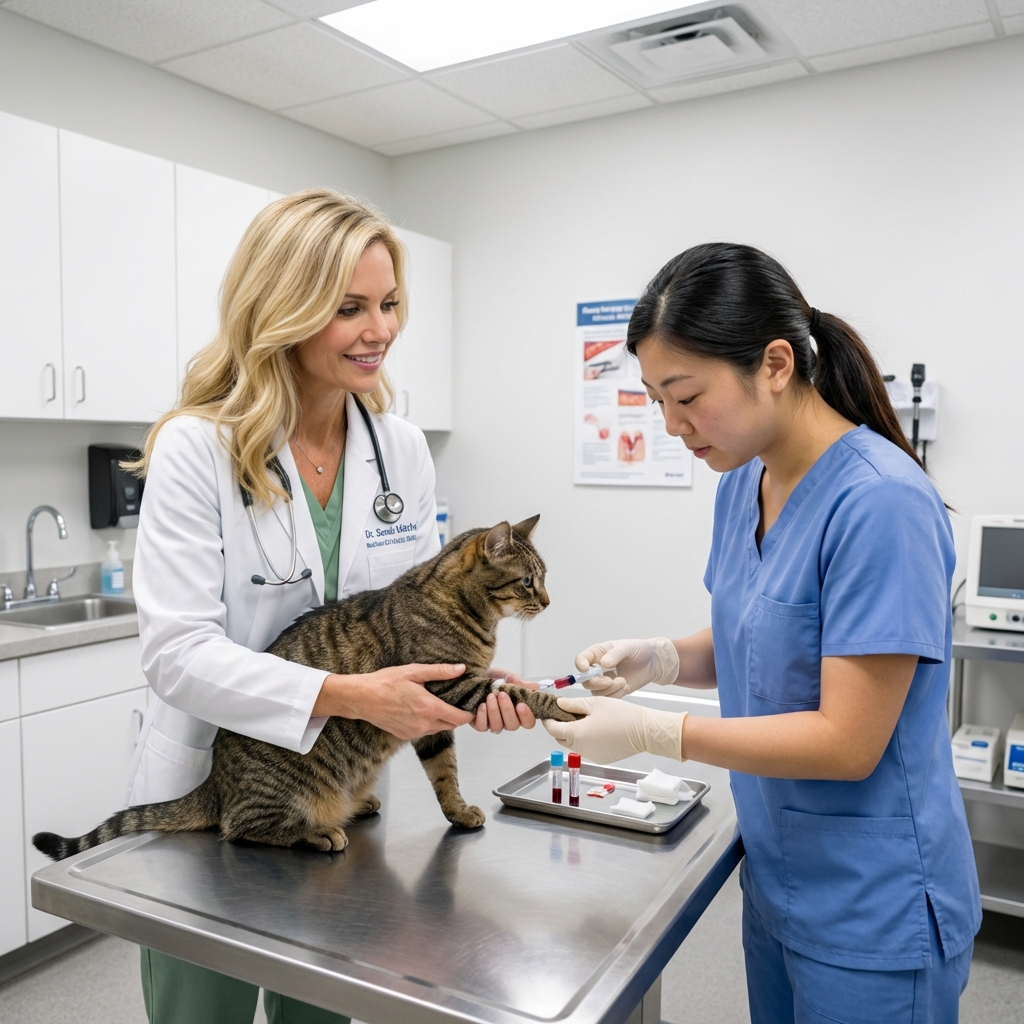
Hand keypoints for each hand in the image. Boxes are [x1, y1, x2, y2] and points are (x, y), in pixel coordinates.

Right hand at [315, 664, 474, 739]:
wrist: (361, 698)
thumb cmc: (385, 682)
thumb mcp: (414, 671)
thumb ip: (440, 672)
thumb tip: (461, 669)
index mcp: (428, 708)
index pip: (459, 718)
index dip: (469, 713)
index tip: (473, 705)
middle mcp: (423, 724)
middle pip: (452, 725)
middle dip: (458, 716)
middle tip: (459, 702)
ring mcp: (414, 732)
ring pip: (438, 729)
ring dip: (443, 719)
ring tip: (441, 703)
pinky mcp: (405, 736)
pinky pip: (425, 731)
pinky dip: (429, 723)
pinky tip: (423, 710)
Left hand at [473, 667, 537, 731]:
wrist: (478, 676)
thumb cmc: (496, 679)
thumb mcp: (509, 677)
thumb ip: (520, 683)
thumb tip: (535, 686)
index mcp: (519, 711)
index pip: (528, 722)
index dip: (526, 716)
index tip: (521, 704)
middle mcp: (508, 720)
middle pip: (513, 725)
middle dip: (507, 710)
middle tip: (502, 695)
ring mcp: (494, 723)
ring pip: (497, 726)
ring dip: (494, 711)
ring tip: (490, 697)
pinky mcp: (480, 723)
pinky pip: (482, 727)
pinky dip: (482, 716)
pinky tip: (482, 705)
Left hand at [543, 696, 685, 763]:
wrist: (644, 731)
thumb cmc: (621, 714)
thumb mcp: (594, 703)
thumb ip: (573, 704)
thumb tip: (559, 704)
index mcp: (577, 734)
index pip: (553, 730)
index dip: (549, 721)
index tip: (549, 713)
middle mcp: (582, 749)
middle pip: (562, 739)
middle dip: (560, 728)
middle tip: (566, 714)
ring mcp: (592, 756)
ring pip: (574, 745)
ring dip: (573, 735)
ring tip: (584, 720)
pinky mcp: (602, 759)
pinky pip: (587, 750)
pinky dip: (586, 741)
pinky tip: (596, 730)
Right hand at [574, 638, 679, 696]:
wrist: (653, 662)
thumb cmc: (639, 650)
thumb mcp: (627, 647)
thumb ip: (615, 654)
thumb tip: (603, 663)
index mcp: (597, 654)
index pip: (581, 660)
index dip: (581, 665)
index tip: (587, 669)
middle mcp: (598, 668)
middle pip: (585, 681)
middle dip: (596, 682)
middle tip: (609, 680)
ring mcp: (605, 681)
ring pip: (595, 692)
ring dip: (608, 689)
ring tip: (622, 681)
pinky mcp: (614, 690)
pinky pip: (608, 698)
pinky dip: (616, 694)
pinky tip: (625, 685)